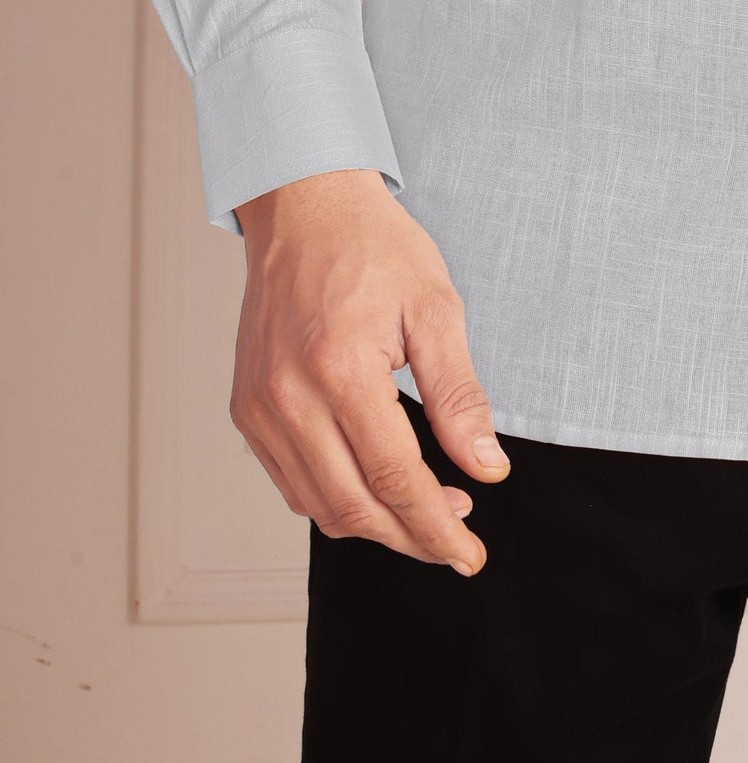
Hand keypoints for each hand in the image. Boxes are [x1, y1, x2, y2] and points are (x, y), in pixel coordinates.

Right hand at [232, 167, 508, 571]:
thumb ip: (460, 395)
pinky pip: (290, 481)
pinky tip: (373, 486)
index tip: (470, 554)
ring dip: (374, 523)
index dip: (436, 527)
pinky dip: (333, 499)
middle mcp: (288, 398)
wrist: (305, 208)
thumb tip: (486, 467)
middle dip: (410, 537)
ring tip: (425, 510)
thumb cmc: (374, 248)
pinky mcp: (246, 409)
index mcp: (339, 370)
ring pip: (318, 505)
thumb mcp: (436, 309)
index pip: (395, 479)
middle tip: (456, 540)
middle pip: (354, 507)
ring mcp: (259, 407)